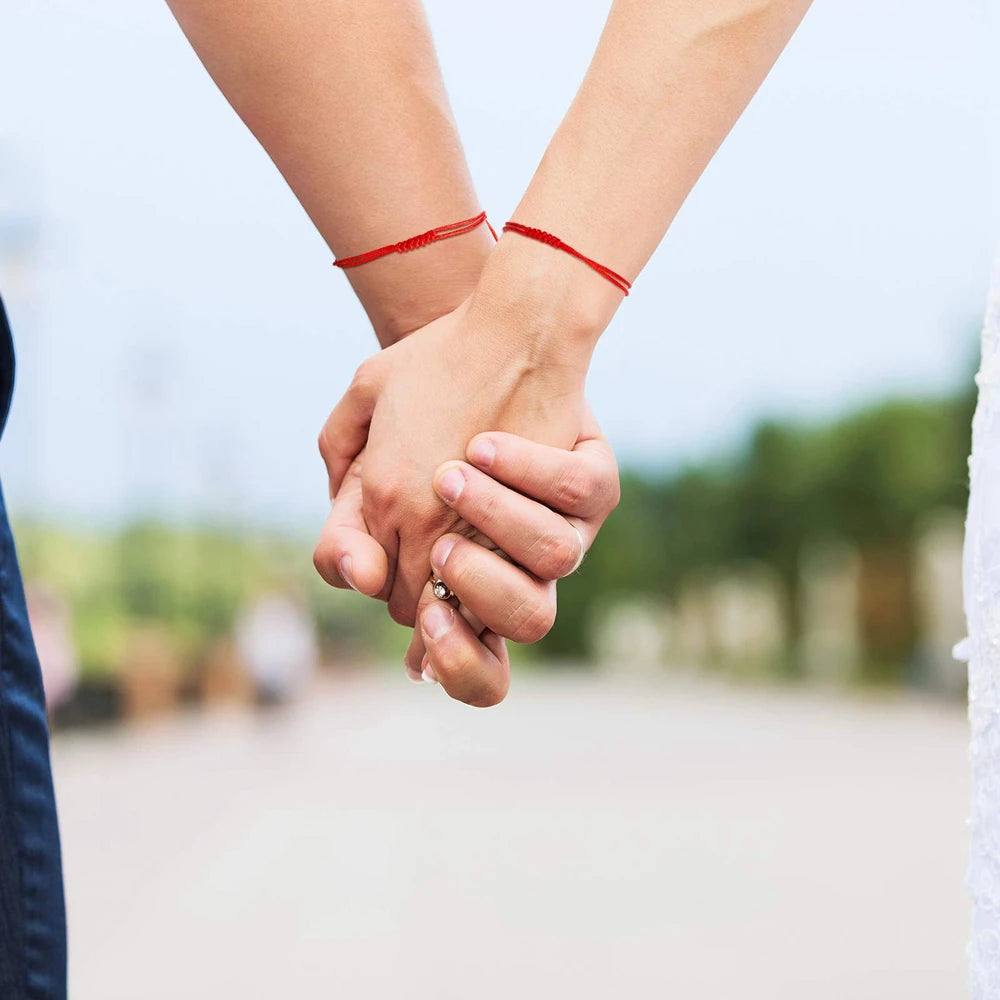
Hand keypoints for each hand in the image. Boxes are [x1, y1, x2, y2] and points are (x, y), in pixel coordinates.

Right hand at [313, 408, 619, 705]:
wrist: (493, 331)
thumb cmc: (423, 393)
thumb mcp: (362, 459)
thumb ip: (343, 528)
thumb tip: (359, 579)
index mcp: (466, 573)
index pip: (463, 651)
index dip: (442, 649)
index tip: (425, 615)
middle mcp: (520, 558)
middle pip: (518, 627)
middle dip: (468, 603)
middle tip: (438, 549)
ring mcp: (560, 522)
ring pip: (552, 565)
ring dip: (501, 533)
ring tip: (452, 482)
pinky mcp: (593, 479)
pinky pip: (578, 487)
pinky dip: (536, 470)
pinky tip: (486, 444)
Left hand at [318, 290, 595, 627]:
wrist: (515, 334)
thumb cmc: (440, 356)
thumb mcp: (365, 388)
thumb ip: (339, 448)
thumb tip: (342, 500)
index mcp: (379, 494)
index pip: (375, 582)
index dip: (391, 584)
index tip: (409, 570)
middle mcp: (419, 520)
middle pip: (411, 606)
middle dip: (423, 601)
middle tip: (438, 577)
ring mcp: (473, 524)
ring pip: (459, 606)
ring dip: (463, 598)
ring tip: (474, 574)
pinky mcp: (528, 521)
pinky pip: (511, 582)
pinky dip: (503, 583)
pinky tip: (508, 565)